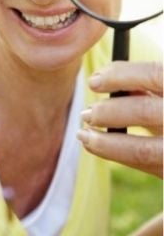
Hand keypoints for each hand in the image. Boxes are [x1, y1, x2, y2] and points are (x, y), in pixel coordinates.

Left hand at [78, 61, 162, 177]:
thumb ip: (153, 85)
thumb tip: (110, 80)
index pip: (157, 74)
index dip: (122, 74)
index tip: (96, 80)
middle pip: (146, 111)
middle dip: (109, 111)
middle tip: (88, 113)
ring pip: (143, 150)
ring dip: (105, 142)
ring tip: (84, 133)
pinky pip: (149, 166)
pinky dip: (117, 155)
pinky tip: (97, 145)